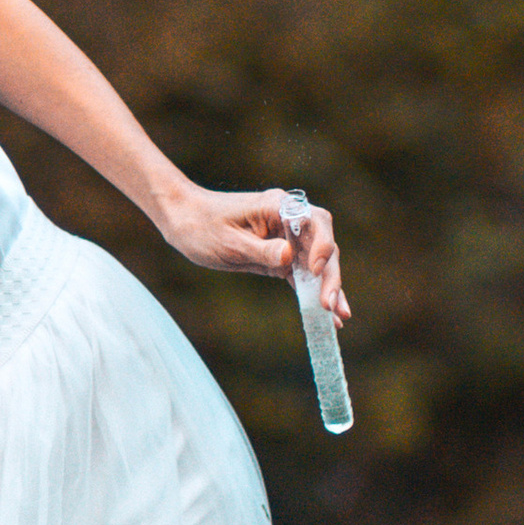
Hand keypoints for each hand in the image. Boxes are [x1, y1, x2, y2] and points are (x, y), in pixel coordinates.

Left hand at [161, 182, 348, 324]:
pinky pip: (302, 275)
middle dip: (330, 277)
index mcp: (278, 206)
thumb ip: (260, 250)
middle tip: (332, 307)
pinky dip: (312, 294)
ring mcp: (287, 239)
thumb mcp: (229, 242)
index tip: (315, 269)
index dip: (322, 246)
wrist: (183, 220)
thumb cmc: (202, 226)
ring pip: (317, 264)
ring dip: (328, 289)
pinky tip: (325, 316)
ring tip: (339, 318)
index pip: (315, 222)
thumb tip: (289, 257)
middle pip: (322, 246)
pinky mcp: (279, 256)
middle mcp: (289, 220)